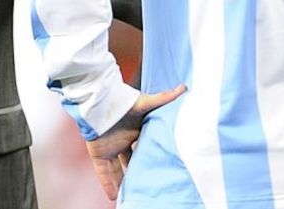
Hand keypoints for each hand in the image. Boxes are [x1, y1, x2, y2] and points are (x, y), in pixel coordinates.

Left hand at [86, 85, 186, 200]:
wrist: (100, 100)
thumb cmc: (123, 100)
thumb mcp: (146, 102)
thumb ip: (165, 98)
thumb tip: (185, 87)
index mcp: (135, 133)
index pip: (143, 150)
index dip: (149, 160)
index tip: (158, 170)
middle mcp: (122, 142)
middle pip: (131, 162)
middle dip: (137, 174)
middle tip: (146, 187)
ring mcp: (110, 148)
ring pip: (118, 171)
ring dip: (123, 183)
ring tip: (131, 196)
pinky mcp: (98, 153)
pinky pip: (103, 172)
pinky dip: (107, 184)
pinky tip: (113, 196)